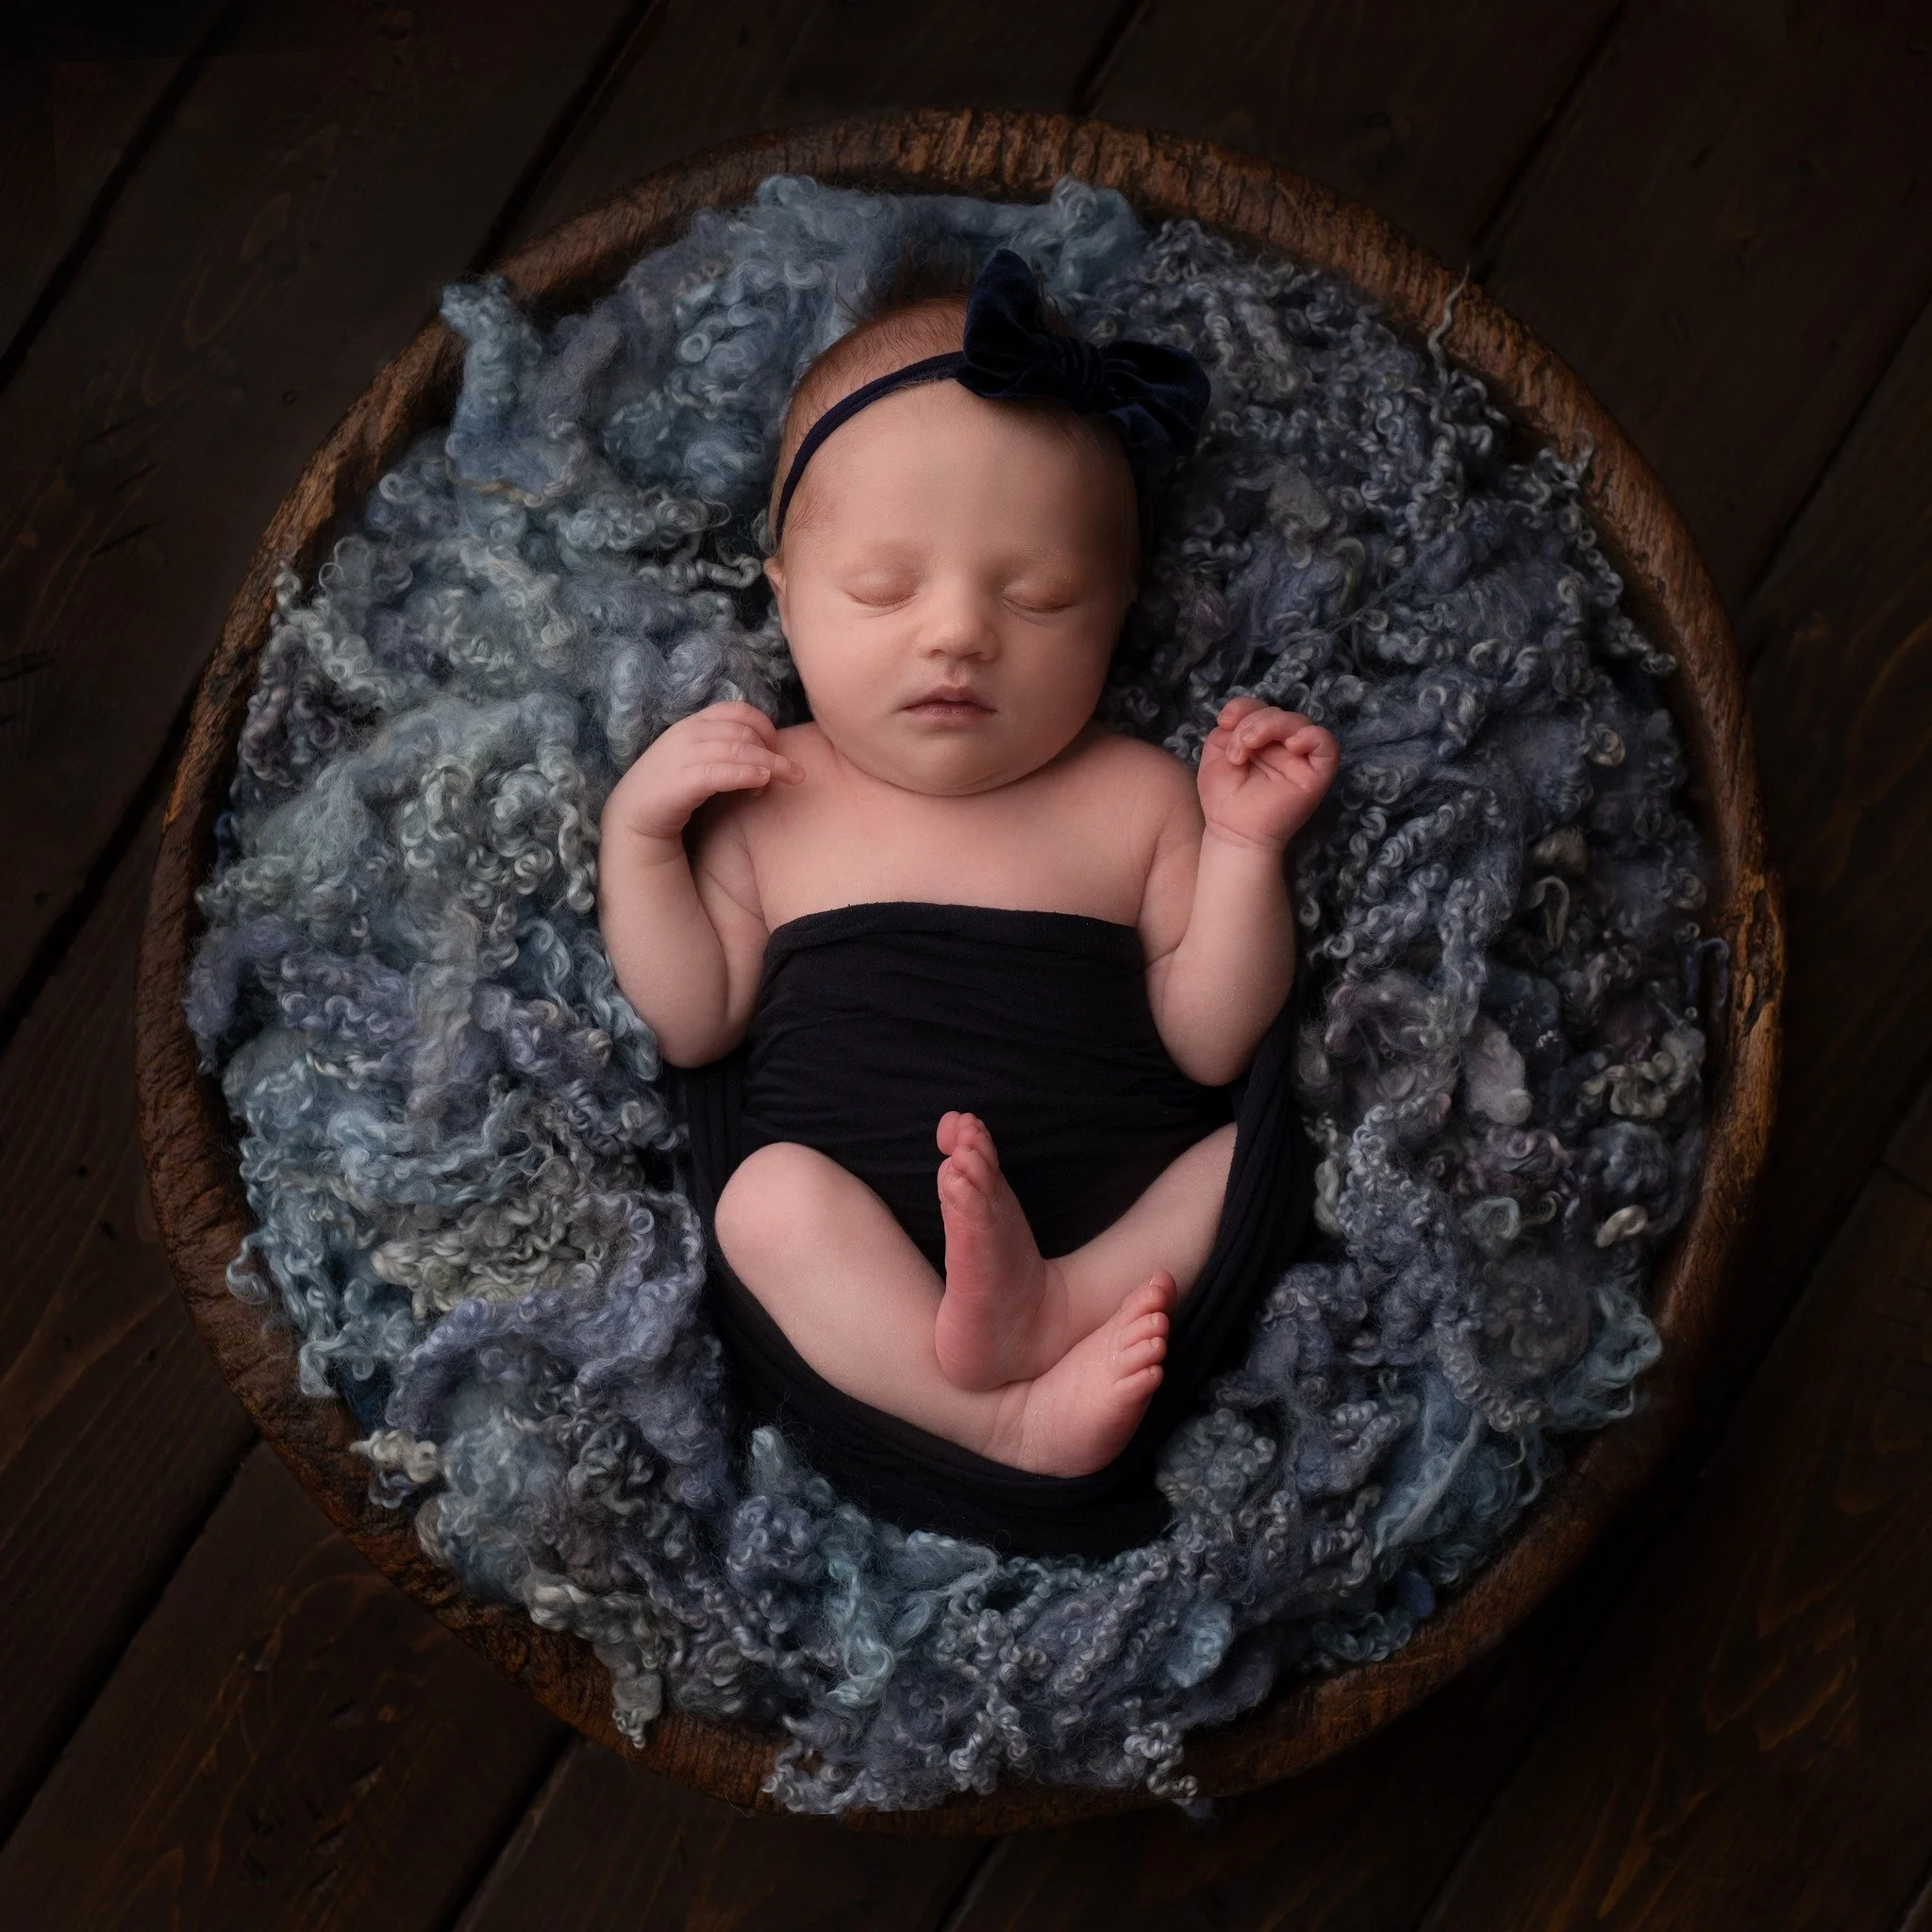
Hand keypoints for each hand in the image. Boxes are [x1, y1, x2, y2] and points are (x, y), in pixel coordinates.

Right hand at [603, 701, 802, 843]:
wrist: (633, 815)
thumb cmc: (673, 788)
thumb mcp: (699, 759)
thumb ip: (725, 748)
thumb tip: (765, 753)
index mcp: (694, 723)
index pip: (739, 710)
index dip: (766, 726)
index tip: (777, 750)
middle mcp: (689, 733)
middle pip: (744, 732)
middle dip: (773, 751)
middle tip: (788, 774)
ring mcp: (683, 755)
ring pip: (738, 750)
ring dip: (770, 764)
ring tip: (789, 779)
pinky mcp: (682, 781)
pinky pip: (721, 772)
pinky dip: (747, 774)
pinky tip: (763, 783)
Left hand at [1196, 697, 1340, 852]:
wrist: (1233, 832)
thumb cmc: (1225, 798)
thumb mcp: (1217, 754)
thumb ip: (1229, 729)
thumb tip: (1239, 717)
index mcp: (1262, 740)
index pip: (1261, 708)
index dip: (1244, 706)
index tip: (1224, 722)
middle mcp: (1284, 747)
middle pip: (1278, 712)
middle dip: (1252, 722)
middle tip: (1237, 750)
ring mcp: (1301, 759)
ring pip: (1299, 722)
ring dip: (1269, 726)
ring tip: (1248, 747)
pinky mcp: (1317, 774)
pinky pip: (1327, 744)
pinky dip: (1310, 737)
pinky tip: (1290, 745)